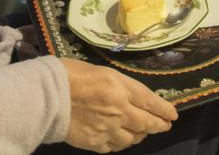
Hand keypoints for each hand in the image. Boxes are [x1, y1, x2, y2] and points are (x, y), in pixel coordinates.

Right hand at [61, 58, 175, 151]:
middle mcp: (119, 111)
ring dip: (140, 135)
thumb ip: (121, 86)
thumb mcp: (102, 71)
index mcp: (121, 89)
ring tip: (141, 132)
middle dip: (158, 125)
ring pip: (132, 138)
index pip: (151, 102)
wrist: (45, 95)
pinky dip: (119, 144)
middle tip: (164, 125)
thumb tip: (134, 97)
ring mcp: (107, 129)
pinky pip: (113, 147)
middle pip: (146, 123)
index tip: (173, 114)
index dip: (164, 110)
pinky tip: (119, 140)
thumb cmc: (70, 74)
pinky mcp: (94, 143)